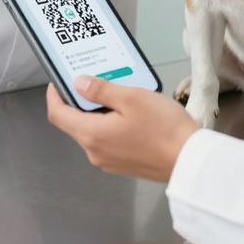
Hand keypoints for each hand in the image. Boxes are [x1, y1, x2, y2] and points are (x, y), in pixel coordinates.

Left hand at [46, 77, 197, 181]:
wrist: (190, 161)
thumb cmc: (162, 127)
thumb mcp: (131, 98)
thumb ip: (101, 90)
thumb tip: (78, 84)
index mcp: (91, 135)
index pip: (58, 115)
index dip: (54, 95)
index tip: (59, 79)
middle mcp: (94, 152)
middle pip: (74, 123)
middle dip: (79, 100)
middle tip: (94, 78)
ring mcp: (109, 161)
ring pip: (92, 131)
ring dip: (97, 111)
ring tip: (116, 91)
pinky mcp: (123, 164)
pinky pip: (107, 140)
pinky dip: (110, 123)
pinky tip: (128, 111)